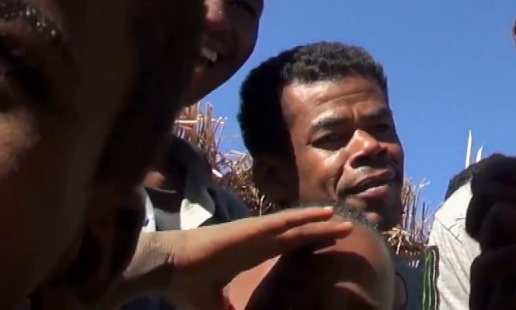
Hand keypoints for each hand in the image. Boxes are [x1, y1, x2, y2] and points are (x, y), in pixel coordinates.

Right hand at [142, 206, 354, 309]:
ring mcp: (254, 233)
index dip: (310, 244)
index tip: (331, 245)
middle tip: (349, 230)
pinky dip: (302, 217)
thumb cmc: (187, 284)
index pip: (289, 248)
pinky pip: (281, 222)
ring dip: (318, 222)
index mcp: (252, 255)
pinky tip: (321, 215)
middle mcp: (257, 241)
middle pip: (298, 235)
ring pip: (294, 225)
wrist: (167, 269)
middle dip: (322, 233)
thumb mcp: (217, 305)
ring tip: (341, 219)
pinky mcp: (249, 230)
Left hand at [465, 156, 515, 309]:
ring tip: (493, 259)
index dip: (480, 190)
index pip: (500, 168)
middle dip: (477, 216)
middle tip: (483, 243)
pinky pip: (508, 256)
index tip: (482, 218)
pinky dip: (491, 267)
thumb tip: (491, 160)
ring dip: (485, 241)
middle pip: (493, 190)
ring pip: (498, 216)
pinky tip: (498, 279)